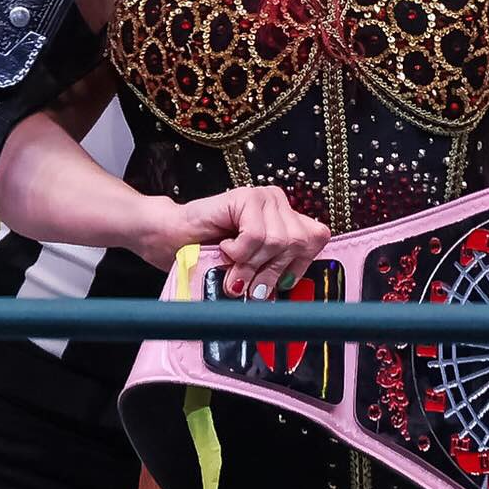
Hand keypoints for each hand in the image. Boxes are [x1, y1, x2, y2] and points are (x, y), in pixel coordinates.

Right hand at [134, 186, 331, 298]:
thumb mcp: (253, 268)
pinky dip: (239, 251)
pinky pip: (256, 235)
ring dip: (250, 264)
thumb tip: (296, 291)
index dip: (297, 266)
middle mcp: (280, 204)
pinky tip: (225, 248)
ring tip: (232, 269)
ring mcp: (264, 197)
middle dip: (270, 271)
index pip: (317, 240)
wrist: (171, 239)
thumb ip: (277, 270)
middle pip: (297, 243)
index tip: (276, 284)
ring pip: (277, 241)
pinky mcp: (245, 197)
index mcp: (288, 220)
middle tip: (245, 283)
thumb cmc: (209, 255)